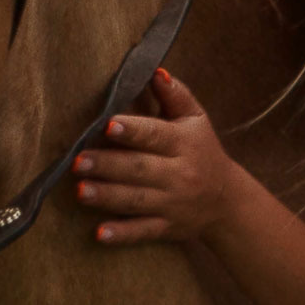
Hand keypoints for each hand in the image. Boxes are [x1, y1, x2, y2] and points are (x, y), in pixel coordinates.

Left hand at [75, 68, 241, 245]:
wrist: (226, 201)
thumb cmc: (203, 151)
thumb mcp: (196, 120)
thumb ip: (175, 95)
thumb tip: (154, 70)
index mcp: (184, 144)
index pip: (156, 135)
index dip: (133, 130)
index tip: (108, 125)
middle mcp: (179, 174)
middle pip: (140, 168)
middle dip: (108, 165)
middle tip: (78, 161)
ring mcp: (172, 204)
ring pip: (136, 200)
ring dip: (107, 196)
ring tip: (80, 190)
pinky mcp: (166, 228)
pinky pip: (143, 232)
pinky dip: (122, 234)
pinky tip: (100, 234)